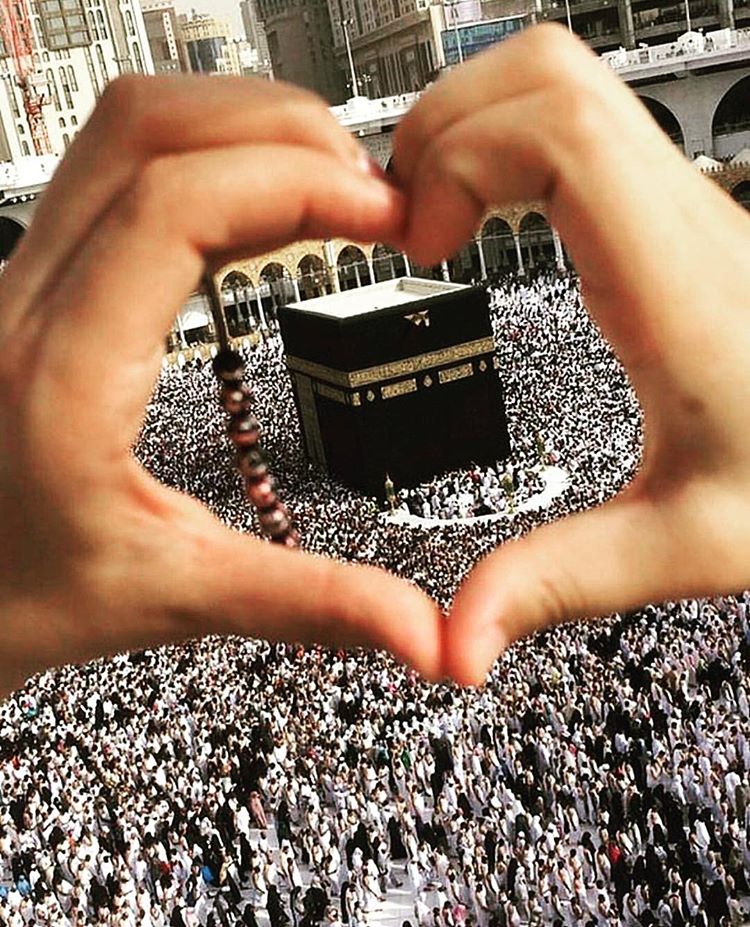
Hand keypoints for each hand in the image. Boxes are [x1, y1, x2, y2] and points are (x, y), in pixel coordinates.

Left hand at [0, 76, 443, 696]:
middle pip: (150, 130)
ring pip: (124, 131)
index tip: (379, 213)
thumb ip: (308, 604)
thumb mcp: (175, 596)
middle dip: (279, 134)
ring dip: (238, 130)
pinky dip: (204, 158)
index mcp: (62, 376)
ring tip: (323, 183)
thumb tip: (423, 631)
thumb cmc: (17, 597)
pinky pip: (114, 169)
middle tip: (367, 188)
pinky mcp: (34, 280)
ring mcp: (21, 279)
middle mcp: (26, 304)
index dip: (295, 183)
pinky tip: (258, 206)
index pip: (176, 207)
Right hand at [393, 23, 749, 683]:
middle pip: (543, 72)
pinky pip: (575, 131)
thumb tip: (460, 636)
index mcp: (673, 278)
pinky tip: (486, 229)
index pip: (556, 125)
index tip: (419, 241)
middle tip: (411, 228)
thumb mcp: (685, 544)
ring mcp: (676, 206)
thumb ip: (559, 584)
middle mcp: (676, 218)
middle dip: (445, 130)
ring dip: (474, 133)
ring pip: (560, 85)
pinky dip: (507, 152)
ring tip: (436, 224)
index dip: (457, 155)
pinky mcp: (669, 219)